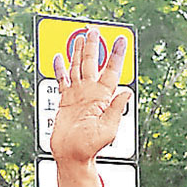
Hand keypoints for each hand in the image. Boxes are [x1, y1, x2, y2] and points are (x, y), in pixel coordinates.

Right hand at [50, 28, 131, 164]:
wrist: (71, 156)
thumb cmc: (89, 147)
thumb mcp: (108, 129)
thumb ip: (115, 109)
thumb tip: (126, 93)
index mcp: (102, 98)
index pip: (112, 71)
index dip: (117, 55)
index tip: (122, 40)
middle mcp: (90, 93)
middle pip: (93, 63)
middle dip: (95, 46)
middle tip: (96, 31)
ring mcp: (77, 95)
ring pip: (78, 67)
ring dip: (79, 52)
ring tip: (80, 37)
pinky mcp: (65, 100)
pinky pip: (62, 80)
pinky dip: (60, 68)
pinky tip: (59, 57)